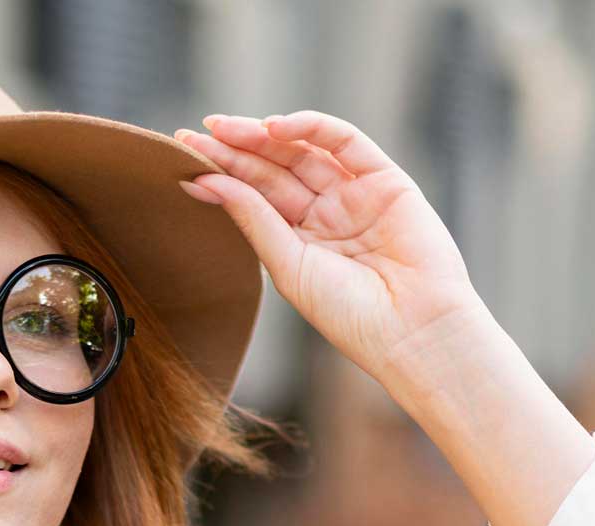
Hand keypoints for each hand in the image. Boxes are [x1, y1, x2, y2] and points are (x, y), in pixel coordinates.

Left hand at [175, 110, 485, 387]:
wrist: (412, 330)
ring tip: (224, 127)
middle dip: (235, 148)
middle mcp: (326, 212)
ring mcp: (355, 193)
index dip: (221, 172)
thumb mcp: (288, 264)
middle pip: (273, 168)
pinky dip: (312, 128)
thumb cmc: (350, 314)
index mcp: (299, 239)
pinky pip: (345, 142)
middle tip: (195, 132)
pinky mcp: (386, 178)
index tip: (182, 155)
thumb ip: (253, 218)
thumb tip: (204, 182)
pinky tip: (275, 127)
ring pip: (303, 151)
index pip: (254, 195)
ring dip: (264, 134)